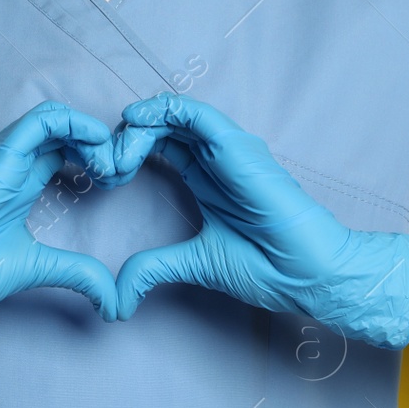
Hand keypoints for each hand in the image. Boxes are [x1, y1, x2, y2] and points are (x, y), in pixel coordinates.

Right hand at [0, 101, 118, 343]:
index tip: (118, 181)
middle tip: (122, 171)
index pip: (66, 151)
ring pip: (56, 119)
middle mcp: (14, 166)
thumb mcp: (38, 269)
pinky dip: (74, 125)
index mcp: (20, 185)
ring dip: (91, 134)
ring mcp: (4, 159)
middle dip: (102, 144)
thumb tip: (114, 300)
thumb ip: (76, 274)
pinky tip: (96, 147)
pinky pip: (40, 122)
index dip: (99, 158)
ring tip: (110, 164)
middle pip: (66, 131)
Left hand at [113, 94, 408, 347]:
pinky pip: (193, 113)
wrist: (305, 273)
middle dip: (126, 138)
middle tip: (104, 166)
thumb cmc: (266, 267)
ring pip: (172, 115)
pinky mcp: (235, 146)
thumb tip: (119, 296)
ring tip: (117, 153)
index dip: (128, 151)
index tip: (104, 175)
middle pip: (161, 127)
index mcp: (205, 178)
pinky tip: (135, 123)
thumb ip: (154, 268)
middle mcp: (215, 158)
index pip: (160, 145)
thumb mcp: (194, 263)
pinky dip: (161, 111)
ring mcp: (227, 149)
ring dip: (138, 127)